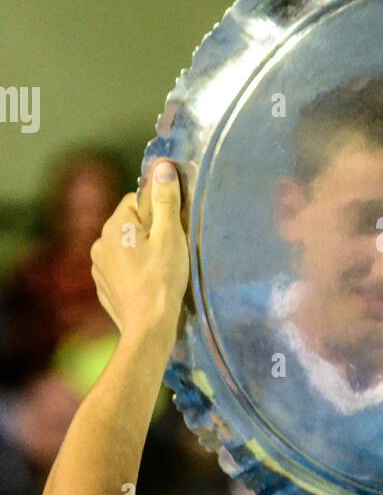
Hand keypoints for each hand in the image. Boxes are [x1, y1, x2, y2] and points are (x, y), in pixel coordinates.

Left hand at [90, 158, 188, 343]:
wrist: (148, 328)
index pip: (136, 201)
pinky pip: (121, 269)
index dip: (157, 211)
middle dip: (149, 232)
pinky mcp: (104, 287)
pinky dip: (134, 272)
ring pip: (125, 247)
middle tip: (170, 250)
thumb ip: (165, 200)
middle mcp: (100, 243)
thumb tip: (162, 167)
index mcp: (114, 226)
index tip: (172, 229)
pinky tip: (150, 284)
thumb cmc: (162, 279)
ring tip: (161, 270)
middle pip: (129, 224)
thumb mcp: (170, 235)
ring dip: (141, 252)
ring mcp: (99, 268)